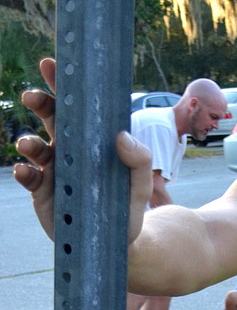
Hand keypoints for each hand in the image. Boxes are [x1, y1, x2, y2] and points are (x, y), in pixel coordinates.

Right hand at [14, 56, 153, 243]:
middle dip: (40, 103)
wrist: (117, 244)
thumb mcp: (139, 184)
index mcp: (90, 140)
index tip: (51, 65)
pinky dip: (24, 172)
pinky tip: (25, 171)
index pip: (76, 107)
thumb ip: (139, 160)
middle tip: (33, 97)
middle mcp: (68, 150)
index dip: (62, 85)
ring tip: (30, 146)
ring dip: (28, 142)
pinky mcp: (43, 193)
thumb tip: (122, 135)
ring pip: (34, 147)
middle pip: (50, 119)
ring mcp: (54, 171)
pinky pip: (28, 177)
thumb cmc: (128, 208)